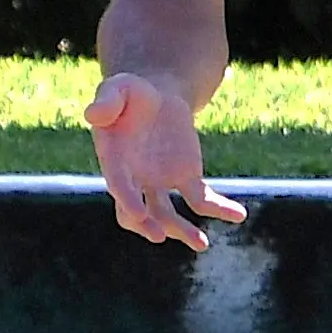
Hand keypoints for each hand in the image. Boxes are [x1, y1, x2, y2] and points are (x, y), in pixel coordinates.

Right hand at [86, 70, 244, 249]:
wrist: (157, 95)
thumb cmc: (131, 92)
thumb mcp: (118, 88)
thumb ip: (106, 100)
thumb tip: (93, 114)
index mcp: (115, 161)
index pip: (118, 185)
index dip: (128, 199)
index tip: (139, 213)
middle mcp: (135, 180)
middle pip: (139, 212)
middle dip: (148, 225)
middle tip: (160, 235)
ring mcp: (161, 184)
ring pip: (169, 215)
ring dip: (183, 230)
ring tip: (202, 244)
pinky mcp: (187, 178)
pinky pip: (202, 199)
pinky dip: (220, 208)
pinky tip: (238, 215)